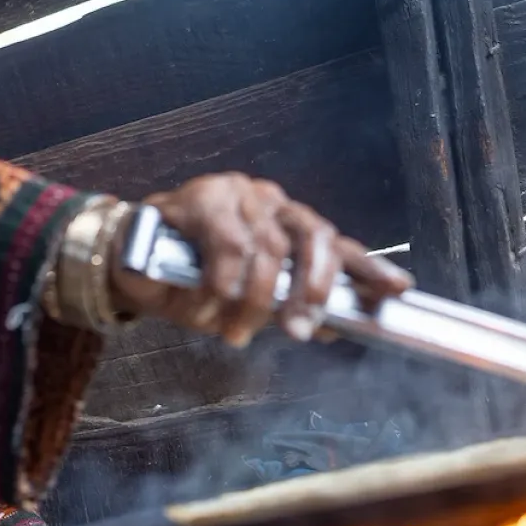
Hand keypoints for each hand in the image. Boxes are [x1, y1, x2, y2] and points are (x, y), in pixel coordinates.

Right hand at [107, 174, 411, 345]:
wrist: (127, 257)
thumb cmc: (190, 279)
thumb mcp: (244, 300)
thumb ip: (286, 306)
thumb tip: (333, 328)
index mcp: (289, 223)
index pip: (339, 243)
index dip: (369, 267)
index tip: (398, 291)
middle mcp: (272, 202)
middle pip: (315, 236)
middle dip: (312, 289)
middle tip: (300, 330)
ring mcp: (238, 194)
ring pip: (269, 249)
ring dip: (255, 301)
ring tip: (235, 331)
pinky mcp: (202, 197)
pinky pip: (227, 247)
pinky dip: (222, 286)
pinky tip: (209, 305)